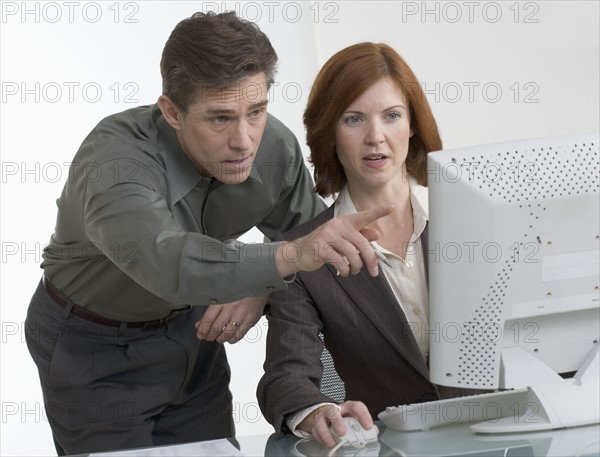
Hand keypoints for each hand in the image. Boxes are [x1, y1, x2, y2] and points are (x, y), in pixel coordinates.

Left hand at [194, 294, 267, 343]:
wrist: (256, 286)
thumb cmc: (236, 293)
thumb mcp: (221, 298)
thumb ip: (210, 313)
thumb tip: (198, 326)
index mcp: (221, 299)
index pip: (208, 319)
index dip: (202, 330)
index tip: (200, 334)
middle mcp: (231, 306)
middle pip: (216, 328)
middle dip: (210, 336)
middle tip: (209, 337)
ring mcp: (242, 313)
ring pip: (227, 334)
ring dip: (220, 339)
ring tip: (218, 337)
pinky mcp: (250, 320)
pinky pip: (238, 336)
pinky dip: (232, 339)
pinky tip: (230, 336)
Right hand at [276, 205, 393, 277]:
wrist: (300, 252)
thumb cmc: (325, 245)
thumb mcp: (343, 240)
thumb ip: (359, 236)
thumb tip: (377, 234)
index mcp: (345, 221)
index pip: (364, 216)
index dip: (379, 212)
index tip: (392, 207)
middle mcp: (337, 225)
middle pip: (362, 243)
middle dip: (370, 260)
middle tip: (374, 272)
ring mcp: (328, 235)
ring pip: (352, 253)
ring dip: (356, 266)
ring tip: (354, 271)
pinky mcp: (320, 247)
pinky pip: (339, 261)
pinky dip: (345, 269)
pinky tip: (344, 271)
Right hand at [297, 401, 376, 447]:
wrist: (325, 412)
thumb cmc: (342, 416)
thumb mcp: (353, 417)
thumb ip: (363, 424)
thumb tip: (373, 431)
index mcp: (347, 407)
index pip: (356, 406)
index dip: (363, 415)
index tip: (368, 426)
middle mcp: (335, 410)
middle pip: (334, 411)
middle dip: (338, 423)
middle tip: (343, 433)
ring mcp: (323, 416)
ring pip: (321, 421)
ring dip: (326, 433)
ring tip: (333, 443)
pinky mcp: (315, 424)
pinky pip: (316, 431)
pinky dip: (321, 438)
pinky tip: (328, 444)